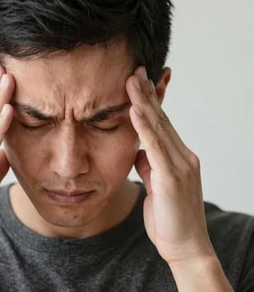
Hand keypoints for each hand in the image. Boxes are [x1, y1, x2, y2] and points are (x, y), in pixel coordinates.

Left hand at [126, 66, 214, 265]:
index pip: (161, 123)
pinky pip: (155, 146)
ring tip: (132, 79)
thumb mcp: (156, 185)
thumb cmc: (169, 218)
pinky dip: (144, 126)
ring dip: (144, 101)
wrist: (186, 248)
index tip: (139, 82)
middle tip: (135, 70)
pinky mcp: (172, 177)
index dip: (150, 101)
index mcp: (177, 157)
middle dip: (147, 93)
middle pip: (161, 118)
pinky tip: (135, 109)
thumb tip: (138, 151)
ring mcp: (180, 165)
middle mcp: (182, 155)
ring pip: (159, 126)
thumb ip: (150, 165)